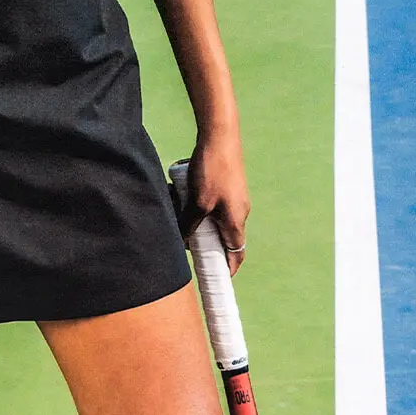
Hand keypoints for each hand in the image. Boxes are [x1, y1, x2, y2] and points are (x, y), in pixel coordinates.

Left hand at [182, 134, 250, 275]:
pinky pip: (208, 203)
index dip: (227, 269)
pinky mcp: (224, 185)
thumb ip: (191, 224)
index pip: (236, 254)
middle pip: (220, 237)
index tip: (216, 280)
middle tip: (184, 243)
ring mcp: (231, 197)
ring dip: (193, 219)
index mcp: (236, 220)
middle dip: (201, 241)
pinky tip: (179, 192)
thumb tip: (185, 241)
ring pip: (210, 218)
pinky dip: (194, 203)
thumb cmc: (213, 168)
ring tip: (177, 208)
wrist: (220, 134)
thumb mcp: (198, 202)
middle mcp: (238, 211)